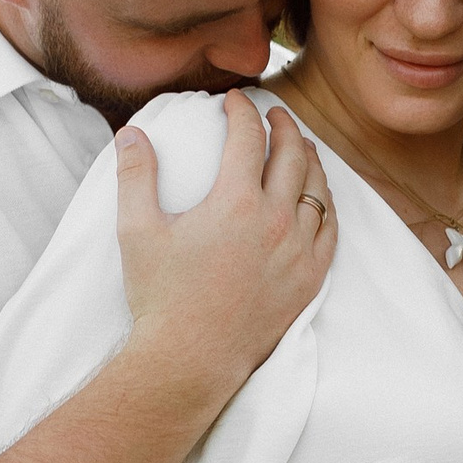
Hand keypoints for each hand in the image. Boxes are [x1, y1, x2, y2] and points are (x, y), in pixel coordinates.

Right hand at [116, 96, 334, 413]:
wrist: (190, 360)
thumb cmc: (160, 298)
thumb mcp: (137, 231)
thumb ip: (135, 175)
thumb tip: (131, 133)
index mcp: (235, 202)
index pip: (248, 138)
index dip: (242, 112)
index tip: (234, 102)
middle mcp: (275, 221)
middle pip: (292, 155)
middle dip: (283, 126)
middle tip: (274, 115)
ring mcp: (298, 250)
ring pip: (317, 189)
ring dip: (309, 160)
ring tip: (300, 146)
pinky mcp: (309, 279)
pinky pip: (330, 229)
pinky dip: (326, 203)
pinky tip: (320, 197)